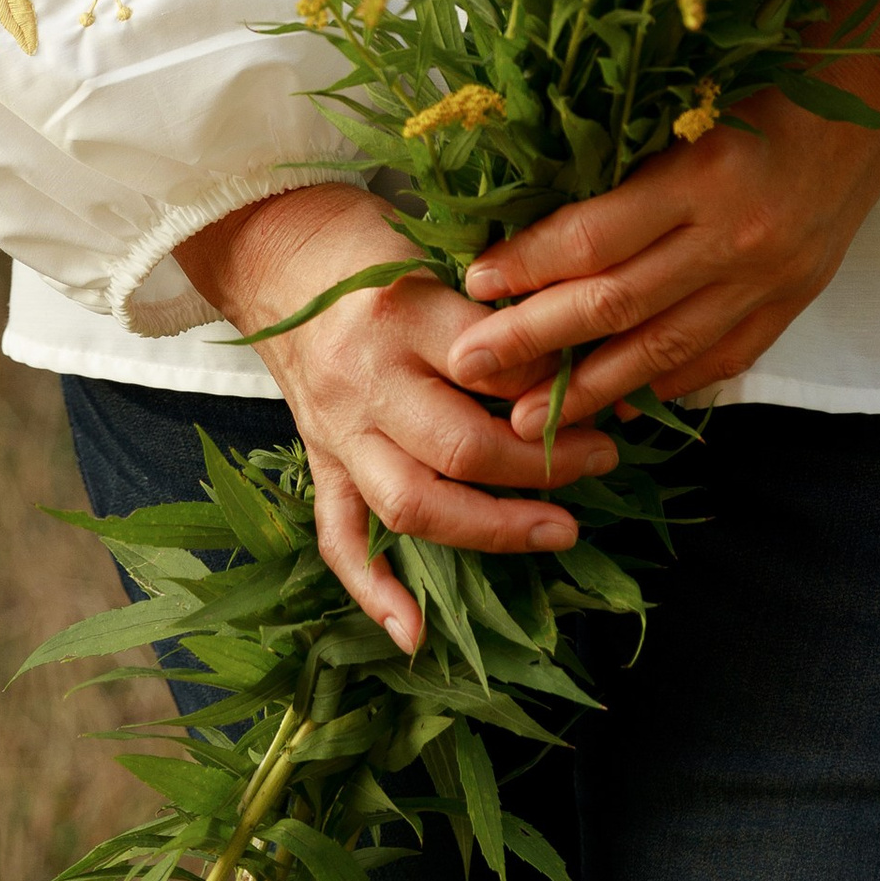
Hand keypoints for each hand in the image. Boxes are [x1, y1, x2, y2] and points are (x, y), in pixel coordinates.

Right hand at [176, 183, 619, 654]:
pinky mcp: (319, 460)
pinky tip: (415, 635)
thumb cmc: (368, 245)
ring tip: (561, 532)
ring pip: (413, 502)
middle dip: (543, 465)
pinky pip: (340, 537)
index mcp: (401, 310)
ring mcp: (337, 428)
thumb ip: (495, 305)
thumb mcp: (436, 249)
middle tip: (605, 459)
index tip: (607, 391)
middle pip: (461, 446)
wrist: (272, 251)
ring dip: (492, 529)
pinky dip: (374, 591)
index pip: (492, 364)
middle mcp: (366, 377)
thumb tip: (579, 356)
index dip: (556, 386)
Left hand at [445, 0, 879, 432]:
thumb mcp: (692, 98)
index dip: (527, 266)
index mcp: (705, 173)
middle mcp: (736, 238)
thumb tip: (536, 215)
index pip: (594, 238)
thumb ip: (627, 160)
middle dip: (535, 343)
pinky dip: (664, 387)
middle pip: (616, 306)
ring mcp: (769, 281)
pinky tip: (618, 407)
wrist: (879, 89)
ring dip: (589, 390)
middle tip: (469, 368)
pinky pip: (718, 361)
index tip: (473, 282)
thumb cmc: (770, 71)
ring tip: (525, 422)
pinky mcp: (792, 304)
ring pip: (663, 352)